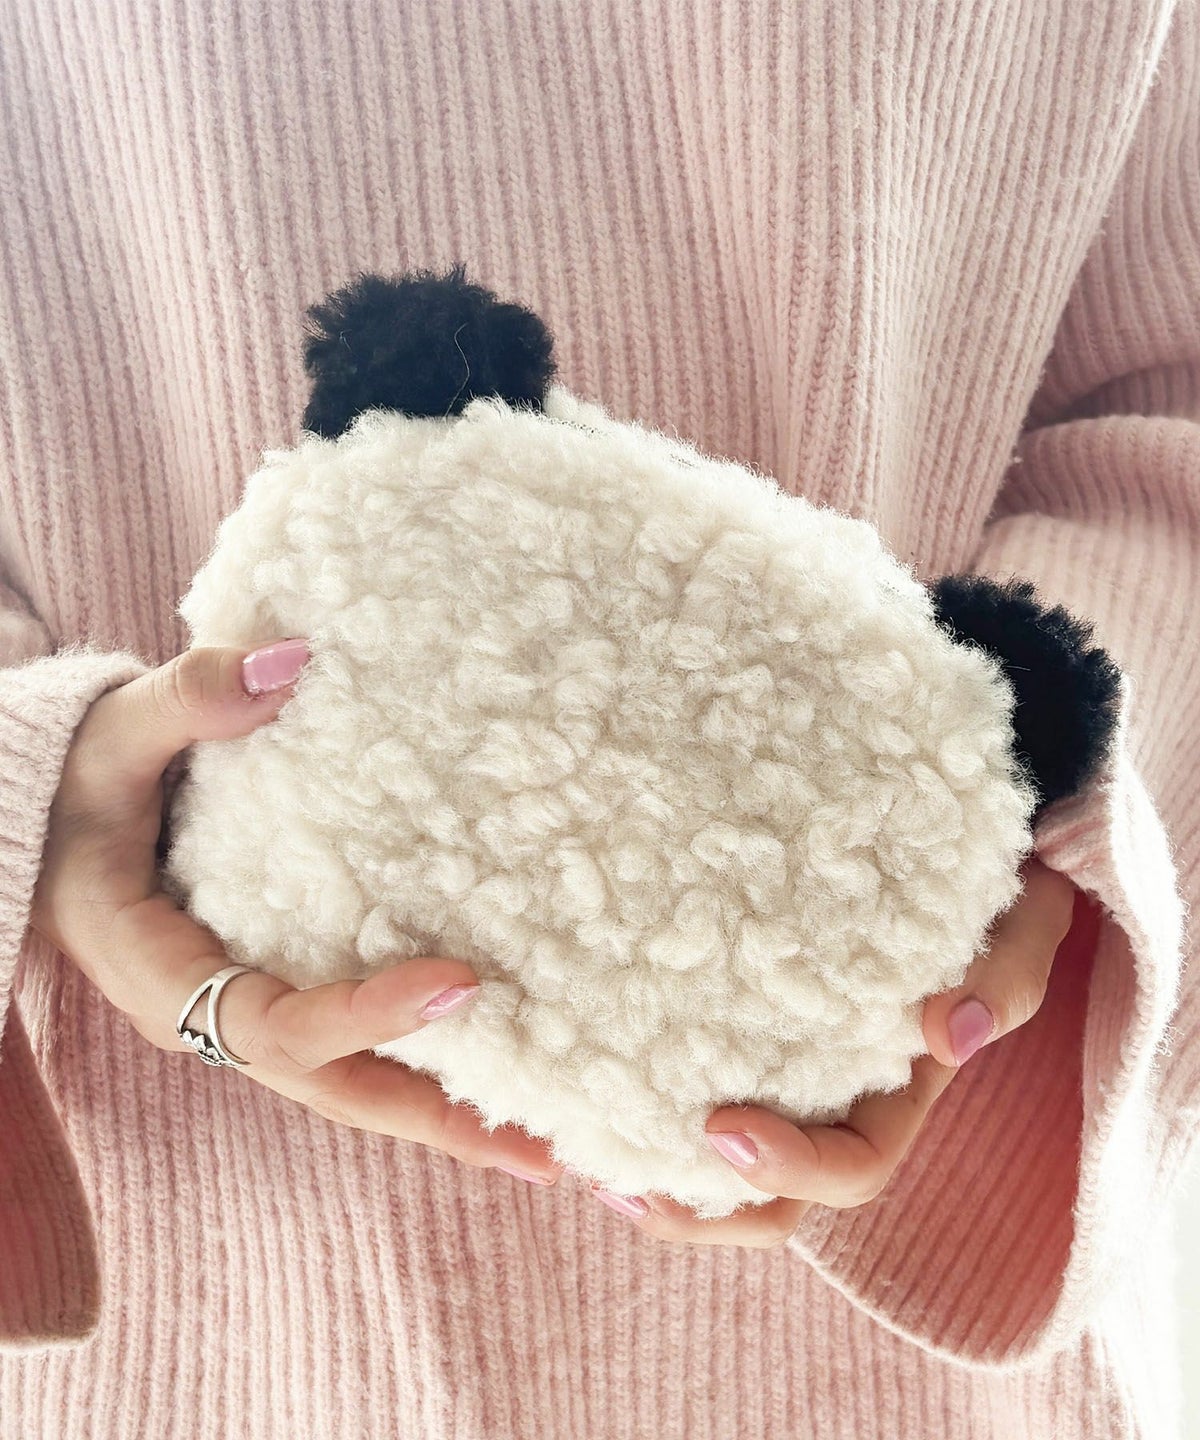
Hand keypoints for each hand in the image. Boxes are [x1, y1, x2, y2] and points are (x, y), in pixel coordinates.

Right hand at [29, 638, 563, 1187]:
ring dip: (445, 1114)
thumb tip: (290, 662)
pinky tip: (500, 1075)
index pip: (275, 1022)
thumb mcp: (113, 736)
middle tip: (548, 1152)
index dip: (367, 1013)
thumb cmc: (77, 785)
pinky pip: (352, 1048)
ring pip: (350, 1083)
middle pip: (333, 1086)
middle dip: (436, 1119)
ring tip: (551, 1143)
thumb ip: (188, 698)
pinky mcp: (274, 994)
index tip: (467, 982)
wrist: (51, 827)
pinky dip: (422, 1070)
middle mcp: (209, 1018)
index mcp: (163, 974)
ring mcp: (245, 1016)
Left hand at [583, 855, 1076, 1244]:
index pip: (851, 1164)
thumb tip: (951, 1034)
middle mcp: (836, 1093)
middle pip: (773, 1193)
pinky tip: (582, 1076)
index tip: (721, 1128)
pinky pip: (688, 1074)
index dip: (791, 1168)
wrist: (943, 828)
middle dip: (702, 1206)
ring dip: (658, 1171)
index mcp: (898, 1089)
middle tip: (621, 1182)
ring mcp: (782, 1060)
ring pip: (722, 1156)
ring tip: (586, 1159)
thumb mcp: (1021, 921)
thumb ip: (1003, 973)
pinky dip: (640, 1094)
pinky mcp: (734, 1016)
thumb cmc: (989, 881)